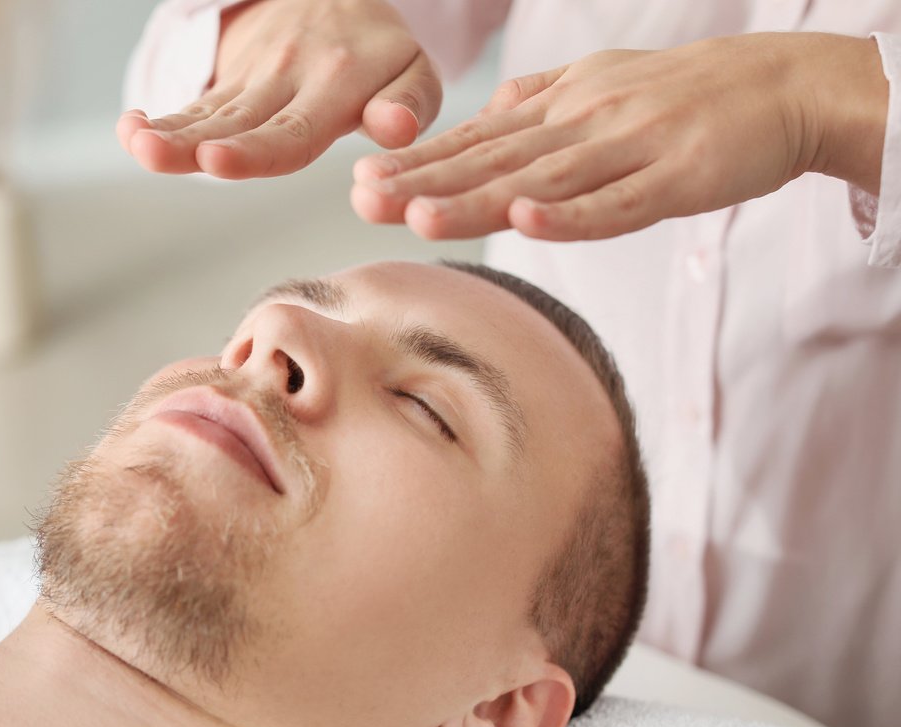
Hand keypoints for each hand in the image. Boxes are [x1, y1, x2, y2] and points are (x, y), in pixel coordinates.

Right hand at [117, 0, 442, 178]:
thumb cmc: (380, 54)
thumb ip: (409, 106)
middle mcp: (285, 81)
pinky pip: (192, 106)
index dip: (252, 151)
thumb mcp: (414, 73)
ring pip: (205, 118)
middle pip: (236, 126)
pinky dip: (160, 119)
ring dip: (165, 134)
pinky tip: (129, 130)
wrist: (339, 1)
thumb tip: (393, 131)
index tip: (216, 160)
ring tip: (132, 143)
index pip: (292, 131)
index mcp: (335, 85)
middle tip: (154, 154)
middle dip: (192, 144)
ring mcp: (251, 82)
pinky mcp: (228, 84)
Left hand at [351, 33, 887, 240]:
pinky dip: (572, 214)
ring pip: (541, 180)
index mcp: (561, 106)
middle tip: (365, 203)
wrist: (784, 84)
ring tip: (419, 217)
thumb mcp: (600, 84)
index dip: (418, 165)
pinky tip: (527, 221)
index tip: (362, 184)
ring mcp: (629, 148)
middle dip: (424, 184)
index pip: (476, 142)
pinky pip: (618, 202)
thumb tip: (482, 119)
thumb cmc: (684, 94)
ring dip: (479, 200)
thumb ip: (539, 103)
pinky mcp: (677, 176)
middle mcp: (584, 122)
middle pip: (493, 161)